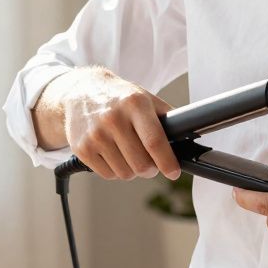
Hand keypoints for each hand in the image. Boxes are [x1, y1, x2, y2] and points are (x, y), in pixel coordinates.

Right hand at [48, 67, 180, 180]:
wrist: (80, 92)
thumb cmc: (119, 98)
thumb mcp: (145, 99)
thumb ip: (166, 119)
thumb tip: (187, 139)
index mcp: (134, 104)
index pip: (154, 141)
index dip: (166, 162)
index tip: (173, 172)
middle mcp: (113, 119)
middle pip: (141, 164)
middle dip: (150, 168)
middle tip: (150, 161)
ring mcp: (95, 135)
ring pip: (125, 173)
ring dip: (132, 170)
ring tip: (128, 152)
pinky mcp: (82, 148)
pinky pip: (108, 175)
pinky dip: (114, 170)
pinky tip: (113, 153)